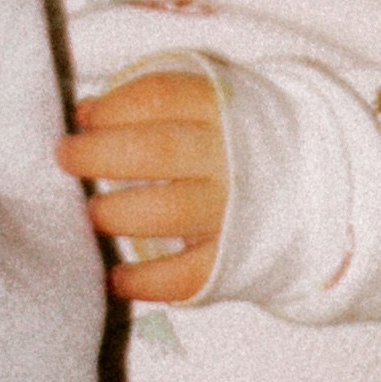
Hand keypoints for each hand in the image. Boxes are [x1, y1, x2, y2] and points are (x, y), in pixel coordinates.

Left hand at [61, 64, 227, 309]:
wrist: (314, 178)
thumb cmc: (234, 135)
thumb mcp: (207, 102)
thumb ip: (151, 103)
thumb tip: (85, 114)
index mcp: (221, 109)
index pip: (159, 99)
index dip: (112, 107)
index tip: (83, 119)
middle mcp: (229, 157)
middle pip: (157, 151)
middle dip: (100, 155)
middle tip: (66, 159)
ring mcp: (234, 211)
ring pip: (168, 212)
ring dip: (119, 213)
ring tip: (94, 213)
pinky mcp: (235, 259)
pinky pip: (187, 276)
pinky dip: (146, 282)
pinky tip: (117, 278)